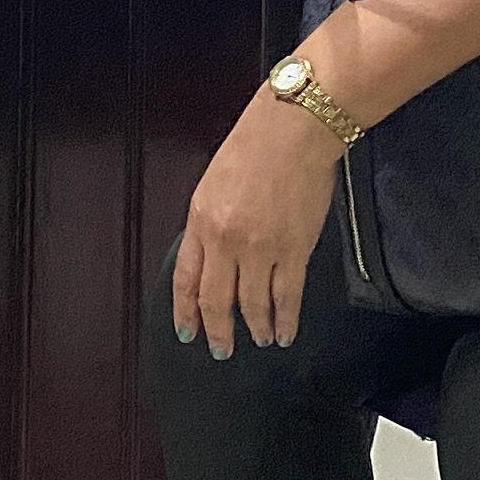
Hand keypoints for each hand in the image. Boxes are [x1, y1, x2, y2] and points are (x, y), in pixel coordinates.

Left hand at [173, 93, 345, 358]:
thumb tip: (214, 255)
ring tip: (262, 339)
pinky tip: (286, 332)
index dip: (185, 310)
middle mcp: (225, 240)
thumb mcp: (215, 183)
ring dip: (256, 328)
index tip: (187, 330)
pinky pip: (286, 297)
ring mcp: (260, 249)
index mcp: (201, 220)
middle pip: (215, 300)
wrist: (294, 130)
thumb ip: (211, 222)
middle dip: (218, 331)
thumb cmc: (255, 146)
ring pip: (252, 305)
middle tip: (222, 349)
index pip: (186, 278)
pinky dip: (286, 319)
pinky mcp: (294, 251)